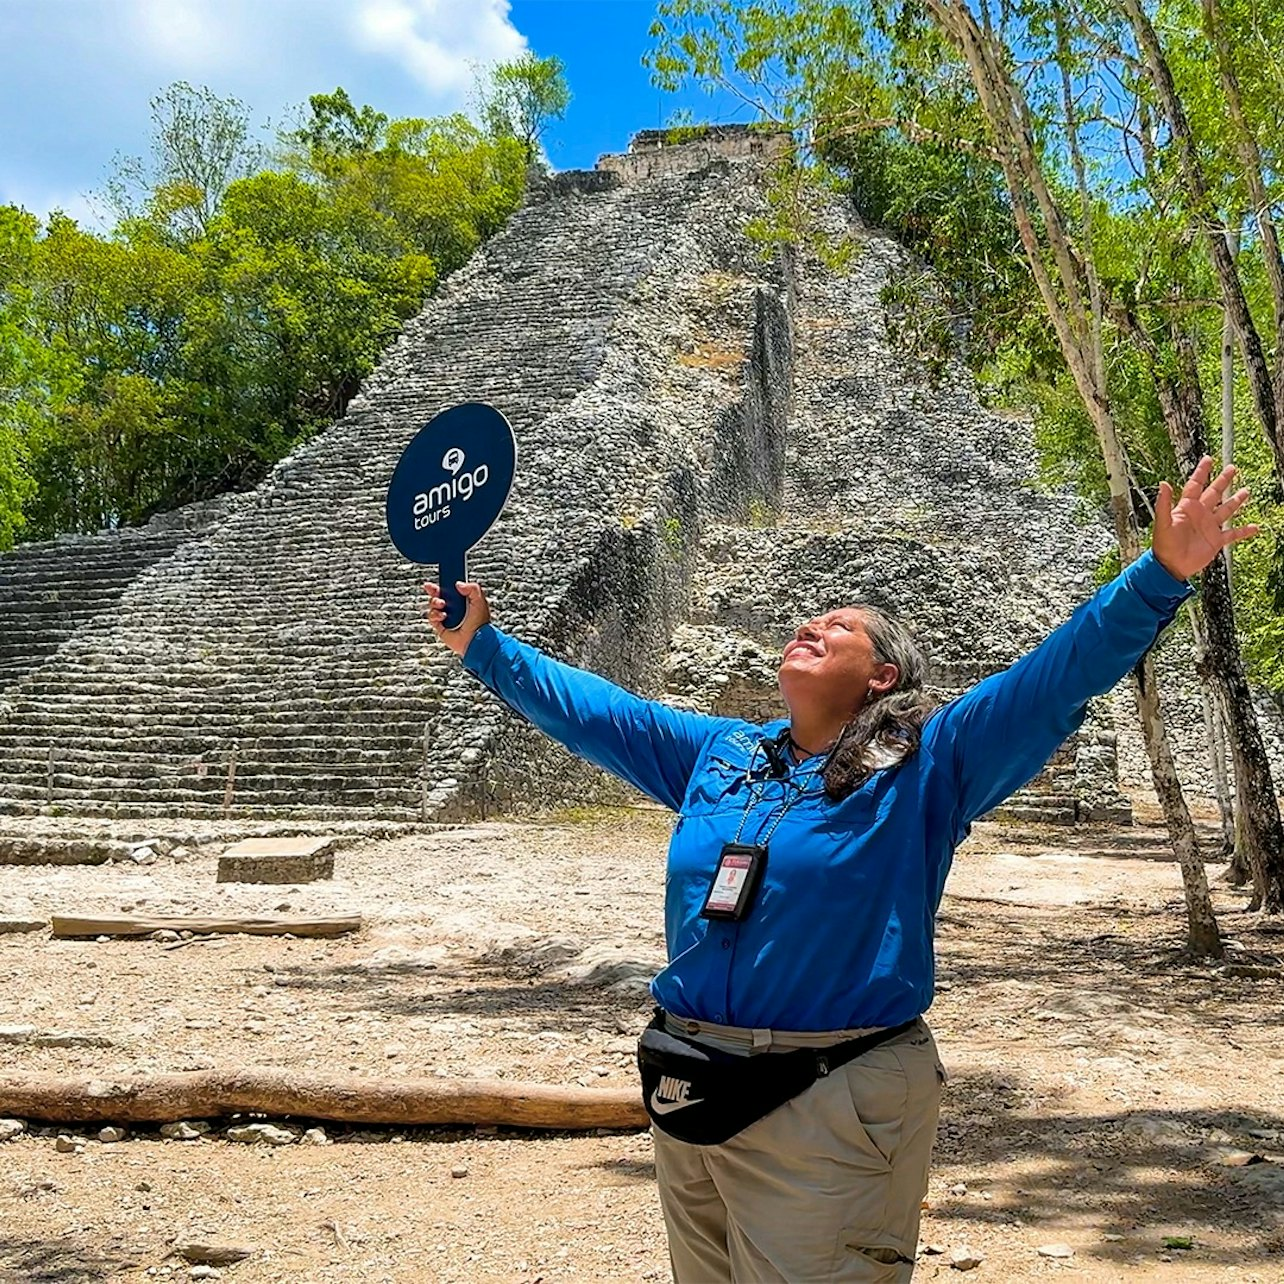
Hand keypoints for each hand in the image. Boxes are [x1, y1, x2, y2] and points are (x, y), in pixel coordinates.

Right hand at [424, 581, 490, 657]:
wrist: (476, 640)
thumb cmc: (480, 623)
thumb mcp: (480, 601)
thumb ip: (472, 588)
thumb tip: (458, 584)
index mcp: (462, 601)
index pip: (450, 590)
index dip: (443, 585)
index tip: (439, 581)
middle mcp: (453, 608)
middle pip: (438, 596)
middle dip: (434, 592)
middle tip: (434, 591)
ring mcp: (446, 617)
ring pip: (433, 605)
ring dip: (435, 603)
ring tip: (442, 605)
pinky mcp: (440, 626)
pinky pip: (431, 617)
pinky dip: (435, 615)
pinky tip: (442, 616)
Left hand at [1152, 456, 1258, 581]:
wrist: (1171, 566)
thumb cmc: (1164, 545)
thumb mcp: (1163, 522)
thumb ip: (1163, 503)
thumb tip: (1163, 483)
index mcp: (1187, 508)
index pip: (1195, 485)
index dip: (1201, 472)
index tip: (1208, 459)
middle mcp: (1200, 514)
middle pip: (1214, 493)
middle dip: (1223, 480)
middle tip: (1232, 468)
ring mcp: (1209, 527)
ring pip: (1226, 510)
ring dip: (1236, 500)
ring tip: (1246, 490)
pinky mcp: (1216, 541)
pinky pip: (1233, 534)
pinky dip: (1244, 531)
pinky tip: (1255, 527)